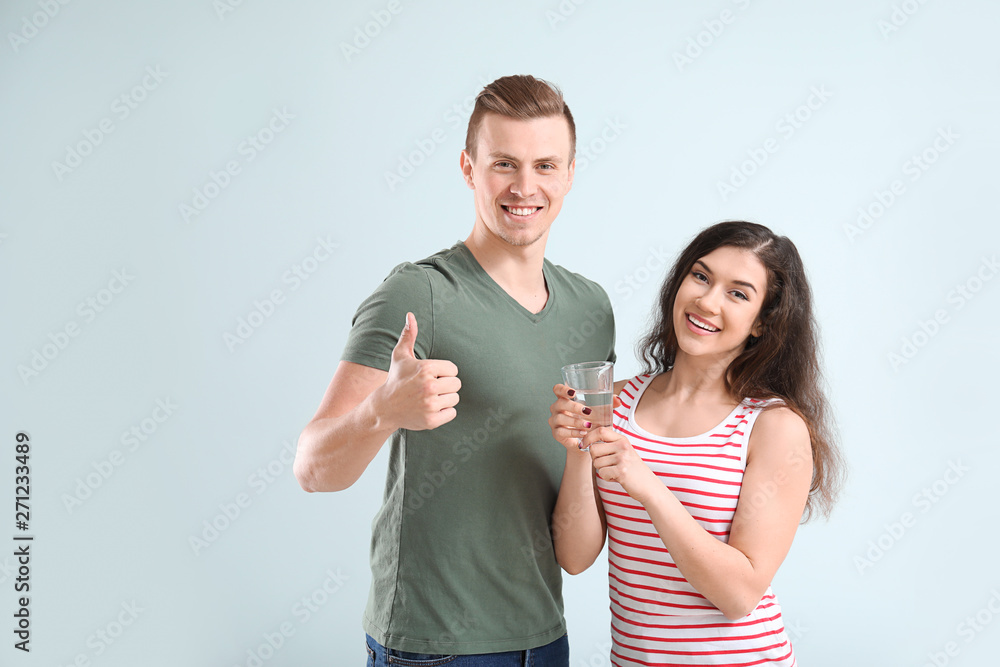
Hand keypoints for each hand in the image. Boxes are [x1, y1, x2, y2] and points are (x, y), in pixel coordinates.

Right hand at [378, 312, 460, 430]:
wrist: (384, 407)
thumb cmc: (396, 379)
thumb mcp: (400, 356)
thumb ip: (409, 335)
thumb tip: (410, 315)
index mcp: (426, 368)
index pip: (453, 369)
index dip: (444, 372)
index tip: (431, 376)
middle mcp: (429, 386)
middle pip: (457, 384)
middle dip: (446, 386)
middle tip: (431, 388)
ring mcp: (430, 404)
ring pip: (455, 398)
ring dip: (445, 399)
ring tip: (430, 398)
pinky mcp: (432, 420)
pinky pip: (452, 413)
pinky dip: (444, 412)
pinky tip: (430, 409)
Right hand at [548, 384, 620, 451]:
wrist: (585, 441)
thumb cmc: (590, 421)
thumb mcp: (599, 411)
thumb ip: (608, 403)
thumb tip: (619, 400)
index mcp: (565, 398)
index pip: (557, 389)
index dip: (563, 389)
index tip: (573, 392)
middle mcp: (557, 408)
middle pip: (560, 403)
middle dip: (574, 407)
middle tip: (587, 411)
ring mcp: (554, 421)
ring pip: (560, 418)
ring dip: (575, 421)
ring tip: (588, 425)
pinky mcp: (556, 434)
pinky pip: (562, 432)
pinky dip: (574, 432)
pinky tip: (583, 433)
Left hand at [586, 427, 658, 500]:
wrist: (649, 486)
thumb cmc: (632, 469)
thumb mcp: (624, 452)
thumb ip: (609, 445)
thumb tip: (586, 442)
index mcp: (623, 440)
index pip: (600, 431)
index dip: (588, 437)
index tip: (583, 445)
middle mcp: (623, 446)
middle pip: (594, 448)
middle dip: (594, 459)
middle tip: (606, 465)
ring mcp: (623, 458)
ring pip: (596, 463)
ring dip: (602, 470)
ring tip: (615, 471)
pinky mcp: (621, 471)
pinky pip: (602, 473)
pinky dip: (607, 478)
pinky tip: (617, 478)